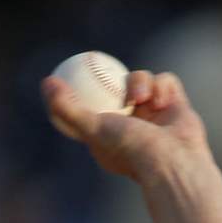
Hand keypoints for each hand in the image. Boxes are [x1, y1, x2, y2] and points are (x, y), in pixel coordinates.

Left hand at [41, 69, 208, 180]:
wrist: (172, 160)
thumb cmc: (130, 148)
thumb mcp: (91, 128)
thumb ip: (67, 108)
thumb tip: (46, 82)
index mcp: (106, 136)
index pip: (87, 109)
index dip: (77, 91)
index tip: (67, 74)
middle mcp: (129, 125)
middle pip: (113, 89)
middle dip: (108, 78)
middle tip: (98, 62)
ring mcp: (152, 115)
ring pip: (140, 79)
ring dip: (140, 81)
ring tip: (141, 98)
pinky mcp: (175, 106)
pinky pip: (165, 81)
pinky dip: (163, 86)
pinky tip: (160, 101)